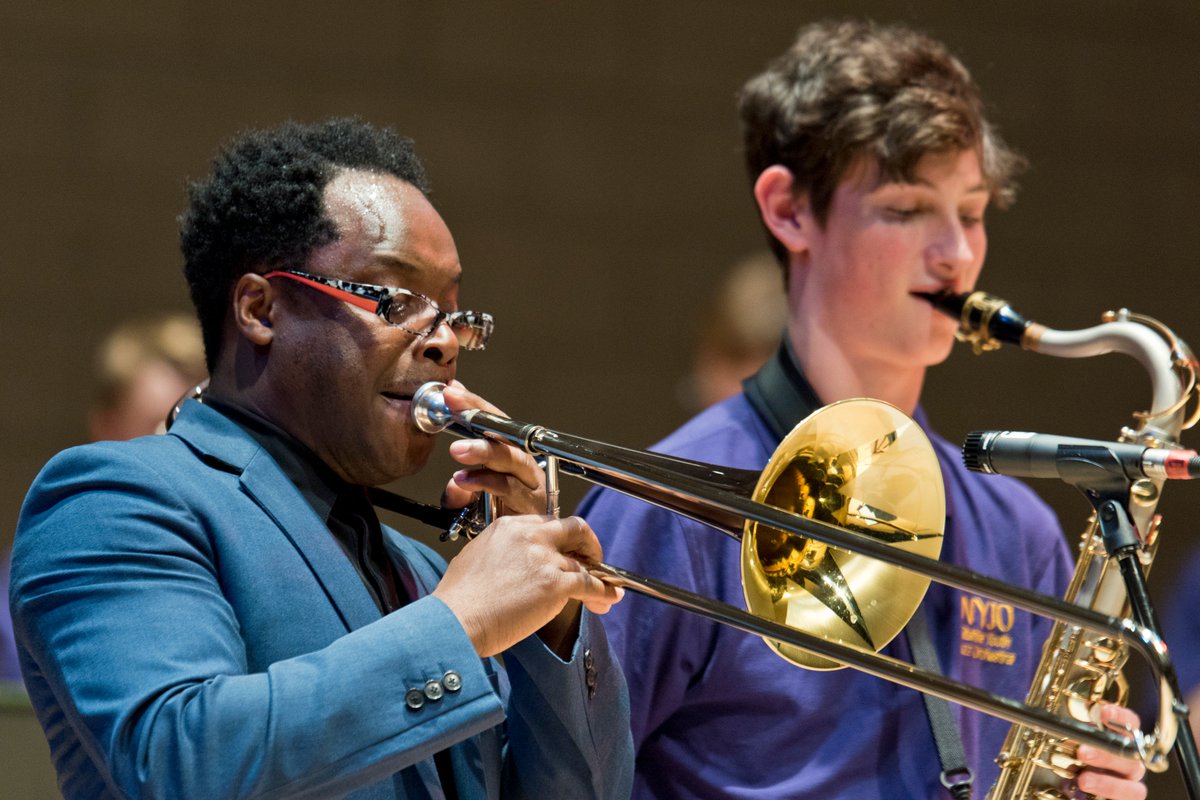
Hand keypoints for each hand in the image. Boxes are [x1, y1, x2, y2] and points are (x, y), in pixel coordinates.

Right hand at [431, 514, 622, 657]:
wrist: (455, 620)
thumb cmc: (458, 600)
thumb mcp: (475, 557)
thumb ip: (501, 552)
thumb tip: (514, 563)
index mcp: (509, 527)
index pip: (546, 524)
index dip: (560, 539)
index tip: (565, 550)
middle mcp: (529, 536)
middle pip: (573, 528)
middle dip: (587, 542)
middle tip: (591, 557)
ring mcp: (544, 558)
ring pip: (583, 561)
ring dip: (597, 575)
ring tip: (603, 589)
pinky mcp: (555, 584)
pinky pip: (590, 584)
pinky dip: (604, 592)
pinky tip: (610, 597)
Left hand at [440, 381, 546, 514]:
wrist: (525, 557)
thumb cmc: (501, 522)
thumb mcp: (472, 501)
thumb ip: (461, 489)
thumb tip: (454, 484)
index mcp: (512, 455)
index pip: (494, 421)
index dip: (474, 404)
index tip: (451, 392)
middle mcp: (526, 465)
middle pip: (508, 433)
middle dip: (481, 418)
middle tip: (454, 409)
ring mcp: (533, 484)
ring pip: (512, 458)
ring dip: (484, 451)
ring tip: (458, 450)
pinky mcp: (534, 505)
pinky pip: (510, 489)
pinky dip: (485, 483)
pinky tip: (462, 481)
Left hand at [1074, 703, 1146, 799]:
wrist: (1073, 790)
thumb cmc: (1074, 761)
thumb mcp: (1072, 742)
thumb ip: (1073, 730)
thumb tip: (1061, 712)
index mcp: (1121, 742)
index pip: (1131, 725)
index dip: (1120, 717)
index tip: (1103, 711)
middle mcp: (1130, 764)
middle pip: (1130, 758)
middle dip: (1106, 755)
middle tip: (1082, 753)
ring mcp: (1129, 787)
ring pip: (1132, 788)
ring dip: (1107, 783)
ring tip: (1083, 780)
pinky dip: (1104, 798)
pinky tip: (1081, 795)